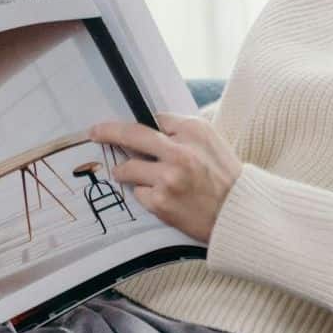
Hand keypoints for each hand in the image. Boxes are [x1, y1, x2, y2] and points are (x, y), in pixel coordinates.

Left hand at [86, 113, 241, 243]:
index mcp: (194, 130)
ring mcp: (168, 177)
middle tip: (94, 132)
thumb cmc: (225, 177)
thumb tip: (150, 126)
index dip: (136, 123)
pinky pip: (138, 193)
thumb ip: (182, 131)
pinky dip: (145, 195)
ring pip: (127, 168)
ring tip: (138, 177)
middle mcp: (180, 151)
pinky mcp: (161, 201)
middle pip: (131, 134)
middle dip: (108, 132)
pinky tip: (162, 198)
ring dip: (126, 172)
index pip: (153, 119)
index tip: (117, 124)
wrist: (238, 213)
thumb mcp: (211, 142)